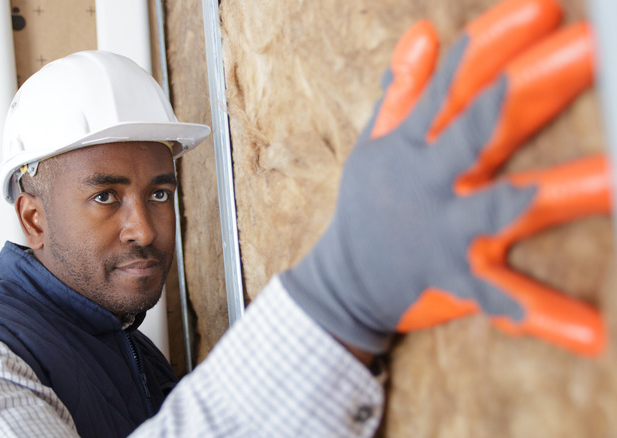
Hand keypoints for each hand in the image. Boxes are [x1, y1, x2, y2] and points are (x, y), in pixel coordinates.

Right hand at [280, 0, 610, 356]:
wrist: (343, 283)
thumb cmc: (368, 206)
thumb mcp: (375, 144)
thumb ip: (402, 91)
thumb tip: (422, 32)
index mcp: (408, 147)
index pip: (452, 84)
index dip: (495, 42)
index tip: (542, 7)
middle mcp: (428, 183)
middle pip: (481, 128)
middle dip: (532, 87)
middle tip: (591, 47)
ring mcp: (443, 232)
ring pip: (501, 207)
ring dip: (559, 191)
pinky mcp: (455, 279)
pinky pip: (497, 296)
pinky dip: (538, 312)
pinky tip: (592, 329)